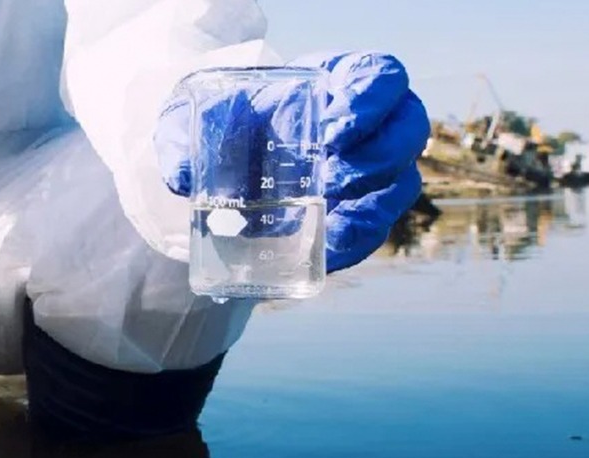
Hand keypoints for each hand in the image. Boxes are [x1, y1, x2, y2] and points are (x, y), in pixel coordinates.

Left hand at [156, 51, 430, 271]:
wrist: (229, 157)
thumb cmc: (233, 118)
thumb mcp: (203, 115)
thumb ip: (188, 133)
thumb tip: (181, 176)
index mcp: (344, 81)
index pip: (382, 78)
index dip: (372, 101)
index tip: (333, 129)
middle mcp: (374, 123)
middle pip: (407, 132)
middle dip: (376, 157)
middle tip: (330, 176)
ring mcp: (374, 170)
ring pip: (400, 184)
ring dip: (370, 203)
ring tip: (326, 214)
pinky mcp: (361, 212)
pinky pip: (376, 229)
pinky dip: (355, 239)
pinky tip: (328, 248)